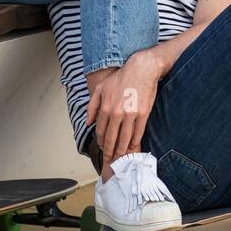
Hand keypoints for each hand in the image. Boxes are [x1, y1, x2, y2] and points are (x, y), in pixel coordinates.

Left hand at [87, 51, 161, 166]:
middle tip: (111, 161)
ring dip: (122, 151)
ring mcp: (130, 114)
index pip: (101, 132)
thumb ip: (92, 106)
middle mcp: (116, 113)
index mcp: (105, 108)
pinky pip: (138, 133)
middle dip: (110, 152)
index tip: (103, 149)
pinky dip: (134, 142)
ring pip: (124, 139)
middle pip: (112, 139)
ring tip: (121, 157)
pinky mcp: (143, 114)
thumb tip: (88, 123)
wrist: (141, 69)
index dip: (101, 143)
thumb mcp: (100, 89)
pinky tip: (132, 147)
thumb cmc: (120, 78)